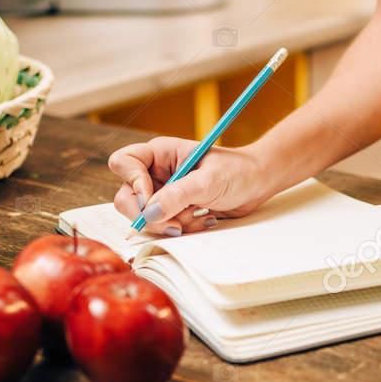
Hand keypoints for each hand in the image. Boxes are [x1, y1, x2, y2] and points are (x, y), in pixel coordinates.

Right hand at [108, 137, 276, 235]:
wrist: (257, 183)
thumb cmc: (237, 172)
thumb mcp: (208, 182)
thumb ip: (178, 195)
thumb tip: (150, 212)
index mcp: (159, 153)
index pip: (123, 163)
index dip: (133, 184)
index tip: (153, 200)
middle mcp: (155, 172)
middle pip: (126, 197)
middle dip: (150, 216)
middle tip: (176, 225)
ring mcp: (162, 192)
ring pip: (144, 217)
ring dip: (170, 224)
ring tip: (197, 217)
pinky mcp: (172, 209)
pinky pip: (162, 225)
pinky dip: (181, 228)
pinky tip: (201, 220)